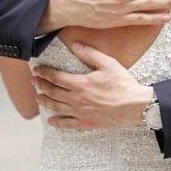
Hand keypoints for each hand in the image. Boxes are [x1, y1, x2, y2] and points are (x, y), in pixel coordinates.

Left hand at [32, 42, 152, 129]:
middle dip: (40, 85)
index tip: (36, 70)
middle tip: (34, 81)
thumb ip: (90, 54)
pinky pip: (68, 125)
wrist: (137, 106)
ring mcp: (81, 112)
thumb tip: (75, 45)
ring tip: (38, 97)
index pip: (55, 77)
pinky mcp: (87, 123)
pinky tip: (51, 120)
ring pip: (56, 107)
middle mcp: (77, 99)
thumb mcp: (108, 64)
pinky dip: (57, 123)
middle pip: (52, 92)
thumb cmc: (123, 84)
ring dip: (45, 101)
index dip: (44, 73)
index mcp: (81, 84)